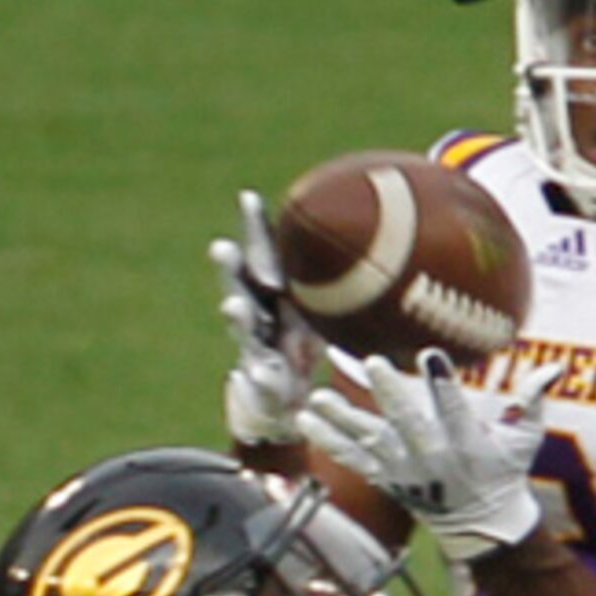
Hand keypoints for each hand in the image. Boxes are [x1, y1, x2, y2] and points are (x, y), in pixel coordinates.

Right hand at [209, 189, 323, 446]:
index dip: (254, 228)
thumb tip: (375, 231)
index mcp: (268, 291)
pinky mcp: (261, 380)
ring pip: (243, 328)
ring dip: (237, 317)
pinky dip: (263, 376)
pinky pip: (262, 377)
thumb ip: (332, 280)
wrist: (284, 397)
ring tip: (232, 306)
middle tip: (221, 247)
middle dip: (230, 267)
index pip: (261, 253)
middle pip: (240, 284)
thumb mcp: (318, 307)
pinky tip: (265, 373)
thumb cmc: (301, 339)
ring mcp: (254, 346)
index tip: (249, 197)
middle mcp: (255, 313)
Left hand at [298, 349, 559, 561]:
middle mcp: (432, 457)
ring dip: (343, 418)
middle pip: (407, 422)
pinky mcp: (385, 478)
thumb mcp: (526, 439)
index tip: (429, 353)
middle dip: (390, 393)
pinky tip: (305, 417)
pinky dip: (328, 440)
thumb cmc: (504, 470)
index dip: (442, 382)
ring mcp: (404, 470)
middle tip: (372, 363)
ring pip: (370, 441)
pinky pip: (352, 458)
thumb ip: (534, 401)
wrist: (480, 523)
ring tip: (318, 398)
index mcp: (468, 444)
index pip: (455, 409)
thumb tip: (555, 366)